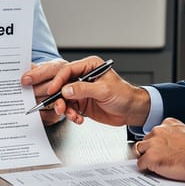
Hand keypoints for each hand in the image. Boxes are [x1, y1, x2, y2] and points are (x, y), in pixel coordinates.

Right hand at [24, 56, 150, 125]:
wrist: (131, 110)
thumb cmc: (124, 95)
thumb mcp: (104, 90)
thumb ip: (83, 89)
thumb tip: (66, 89)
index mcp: (89, 66)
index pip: (68, 70)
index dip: (58, 80)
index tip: (53, 90)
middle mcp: (83, 77)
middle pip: (63, 85)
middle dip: (60, 97)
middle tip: (60, 106)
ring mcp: (82, 91)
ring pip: (64, 98)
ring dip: (65, 108)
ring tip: (72, 115)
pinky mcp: (82, 103)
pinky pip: (70, 108)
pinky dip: (72, 115)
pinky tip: (79, 118)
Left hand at [133, 117, 184, 181]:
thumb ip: (179, 134)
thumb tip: (179, 141)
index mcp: (169, 124)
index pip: (156, 131)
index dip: (158, 141)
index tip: (161, 147)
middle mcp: (158, 131)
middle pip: (146, 140)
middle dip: (150, 148)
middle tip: (158, 157)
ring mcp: (153, 144)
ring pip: (139, 150)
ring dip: (145, 157)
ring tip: (153, 164)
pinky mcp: (150, 157)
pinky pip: (140, 164)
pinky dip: (145, 168)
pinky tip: (153, 171)